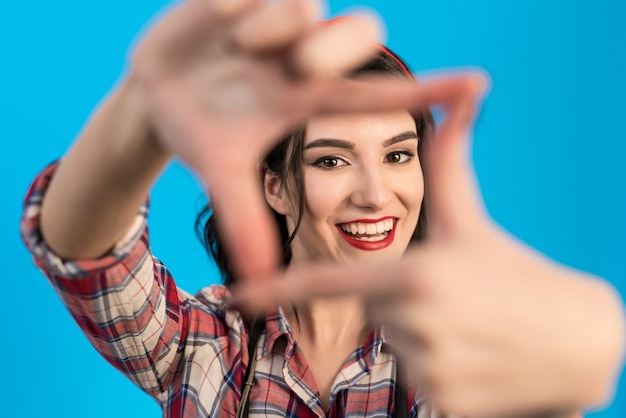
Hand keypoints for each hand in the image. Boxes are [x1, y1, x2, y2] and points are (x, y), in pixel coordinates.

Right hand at [129, 0, 459, 278]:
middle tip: (296, 72)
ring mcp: (276, 20)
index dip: (426, 91)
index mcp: (307, 98)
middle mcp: (302, 55)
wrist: (156, 98)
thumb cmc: (202, 134)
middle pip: (363, 30)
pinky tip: (216, 19)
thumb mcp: (222, 175)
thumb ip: (245, 221)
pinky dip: (234, 3)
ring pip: (307, 5)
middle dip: (333, 50)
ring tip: (234, 46)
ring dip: (270, 30)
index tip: (477, 86)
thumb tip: (256, 288)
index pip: (377, 94)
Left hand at [233, 68, 624, 415]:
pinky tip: (480, 362)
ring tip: (473, 331)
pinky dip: (443, 373)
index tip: (236, 295)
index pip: (330, 282)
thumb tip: (460, 98)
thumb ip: (451, 167)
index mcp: (416, 275)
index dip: (278, 288)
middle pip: (375, 314)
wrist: (582, 341)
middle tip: (456, 301)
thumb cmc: (520, 274)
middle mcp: (417, 324)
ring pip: (398, 350)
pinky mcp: (448, 407)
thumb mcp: (475, 224)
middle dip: (403, 305)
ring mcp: (433, 370)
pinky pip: (422, 386)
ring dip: (424, 340)